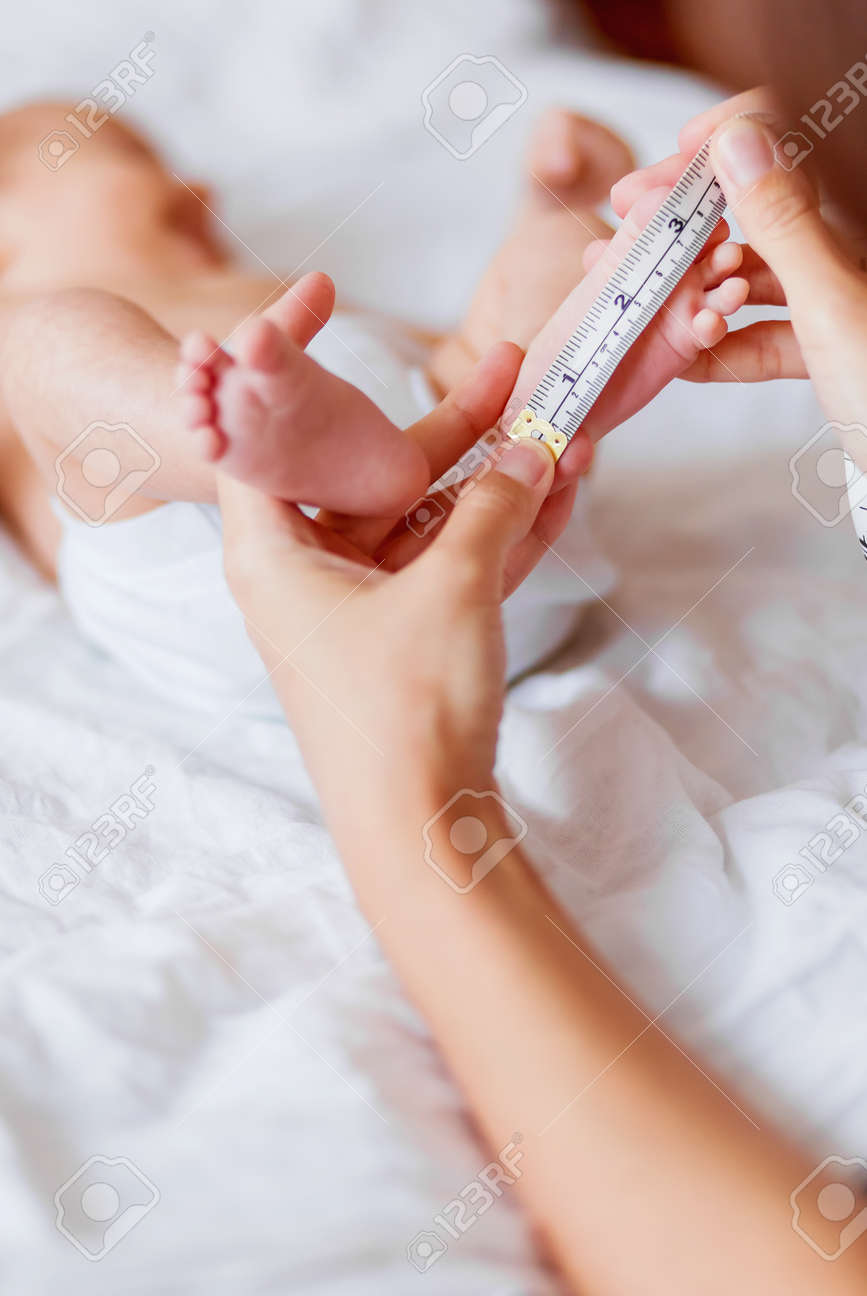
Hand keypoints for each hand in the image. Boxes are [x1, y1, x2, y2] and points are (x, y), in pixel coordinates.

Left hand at [217, 345, 585, 844]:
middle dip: (458, 431)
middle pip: (377, 474)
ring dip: (496, 484)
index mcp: (273, 550)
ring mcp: (360, 607)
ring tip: (567, 429)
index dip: (288, 366)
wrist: (420, 829)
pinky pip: (451, 567)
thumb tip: (533, 448)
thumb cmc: (403, 708)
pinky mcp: (406, 638)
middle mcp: (307, 571)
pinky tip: (562, 491)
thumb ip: (494, 507)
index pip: (265, 434)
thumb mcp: (453, 588)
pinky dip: (500, 536)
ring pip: (429, 523)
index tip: (317, 301)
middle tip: (520, 372)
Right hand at [611, 89, 866, 432]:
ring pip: (765, 274)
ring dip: (708, 288)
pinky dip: (731, 346)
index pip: (793, 140)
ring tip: (661, 302)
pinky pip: (773, 335)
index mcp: (863, 216)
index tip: (672, 164)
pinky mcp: (836, 348)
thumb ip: (783, 222)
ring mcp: (845, 296)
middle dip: (701, 222)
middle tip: (638, 230)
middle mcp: (855, 247)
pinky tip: (687, 357)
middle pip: (769, 206)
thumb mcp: (832, 305)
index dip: (729, 139)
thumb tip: (736, 142)